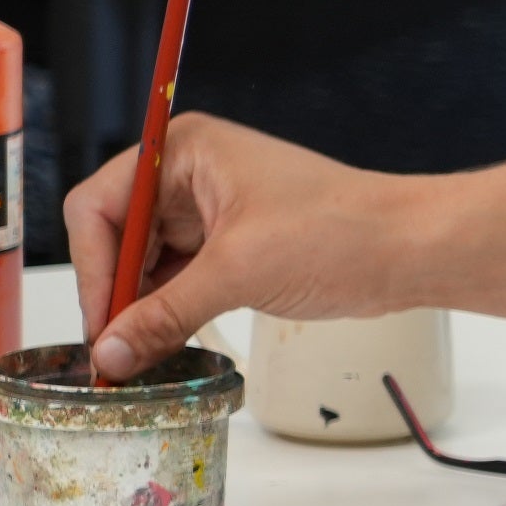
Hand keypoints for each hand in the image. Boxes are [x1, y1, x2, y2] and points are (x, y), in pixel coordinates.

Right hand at [67, 116, 419, 376]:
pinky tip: (165, 342)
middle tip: (114, 351)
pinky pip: (182, 276)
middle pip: (118, 236)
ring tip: (139, 354)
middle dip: (116, 292)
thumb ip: (164, 315)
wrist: (412, 249)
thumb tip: (110, 353)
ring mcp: (214, 208)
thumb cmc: (339, 234)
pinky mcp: (237, 243)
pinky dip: (171, 308)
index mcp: (183, 151)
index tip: (101, 324)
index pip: (100, 206)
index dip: (93, 268)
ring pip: (149, 261)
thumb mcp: (237, 274)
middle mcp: (191, 172)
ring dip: (143, 306)